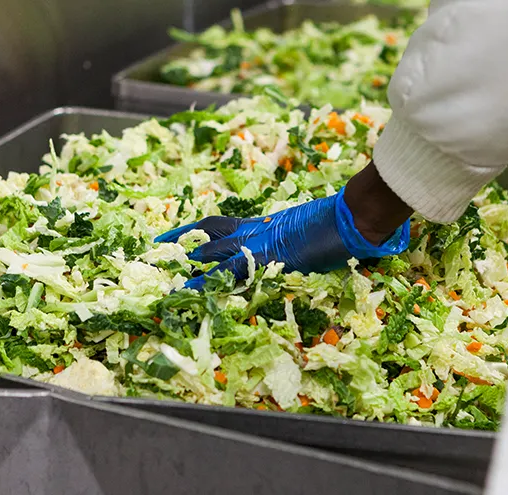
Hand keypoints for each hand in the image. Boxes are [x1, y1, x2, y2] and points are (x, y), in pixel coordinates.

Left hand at [155, 172, 410, 289]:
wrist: (352, 216)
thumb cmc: (339, 223)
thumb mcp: (309, 234)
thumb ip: (294, 246)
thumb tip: (291, 257)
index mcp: (264, 225)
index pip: (221, 227)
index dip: (196, 232)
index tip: (174, 239)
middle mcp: (257, 231)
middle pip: (209, 235)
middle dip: (181, 245)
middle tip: (155, 254)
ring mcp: (261, 243)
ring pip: (214, 253)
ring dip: (191, 268)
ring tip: (167, 281)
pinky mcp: (269, 256)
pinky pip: (232, 271)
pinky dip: (211, 282)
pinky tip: (193, 291)